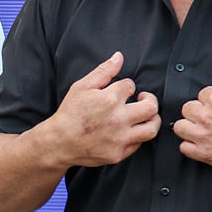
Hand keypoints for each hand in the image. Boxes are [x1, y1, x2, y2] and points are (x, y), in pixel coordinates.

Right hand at [36, 51, 160, 167]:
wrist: (59, 142)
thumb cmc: (70, 114)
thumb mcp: (81, 87)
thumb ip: (103, 71)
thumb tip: (119, 57)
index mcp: (109, 100)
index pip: (131, 86)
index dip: (127, 86)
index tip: (121, 91)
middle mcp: (117, 119)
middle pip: (150, 107)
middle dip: (149, 100)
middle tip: (143, 99)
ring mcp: (119, 138)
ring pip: (151, 128)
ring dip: (151, 119)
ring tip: (145, 116)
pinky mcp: (118, 153)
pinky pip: (139, 144)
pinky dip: (138, 135)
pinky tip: (130, 130)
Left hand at [173, 67, 211, 170]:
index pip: (201, 93)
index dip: (209, 100)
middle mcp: (207, 116)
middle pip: (187, 108)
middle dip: (197, 112)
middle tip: (208, 118)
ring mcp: (203, 135)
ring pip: (180, 127)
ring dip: (188, 127)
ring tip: (200, 130)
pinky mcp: (203, 153)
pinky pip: (183, 147)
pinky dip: (190, 146)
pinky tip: (200, 143)